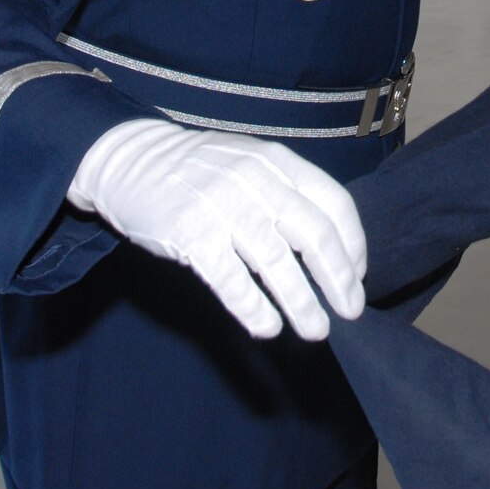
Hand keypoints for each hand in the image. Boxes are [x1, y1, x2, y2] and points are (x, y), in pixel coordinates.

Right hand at [67, 118, 366, 339]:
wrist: (132, 159)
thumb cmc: (201, 171)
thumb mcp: (250, 162)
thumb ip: (286, 193)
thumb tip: (329, 251)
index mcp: (277, 162)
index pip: (334, 203)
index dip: (353, 245)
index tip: (357, 276)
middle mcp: (255, 180)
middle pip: (313, 235)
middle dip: (338, 279)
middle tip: (349, 310)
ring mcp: (222, 206)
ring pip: (276, 262)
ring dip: (302, 302)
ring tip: (315, 329)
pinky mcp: (191, 233)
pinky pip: (231, 280)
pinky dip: (254, 308)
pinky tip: (268, 327)